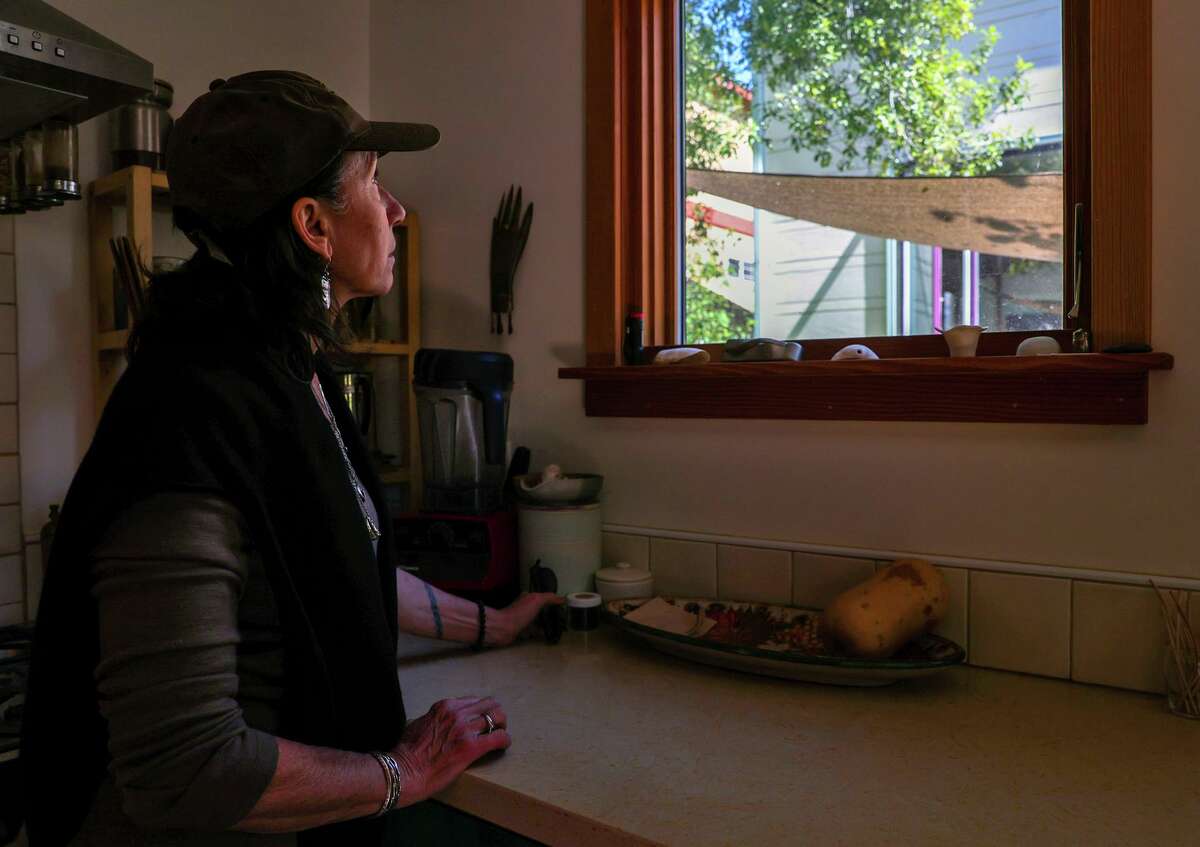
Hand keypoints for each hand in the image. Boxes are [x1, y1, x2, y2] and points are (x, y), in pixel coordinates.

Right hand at [391, 697, 509, 803]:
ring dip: (501, 726)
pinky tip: (503, 746)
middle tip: (496, 726)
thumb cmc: (407, 752)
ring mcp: (464, 729)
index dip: (480, 711)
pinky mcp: (471, 747)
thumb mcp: (419, 723)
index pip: (473, 701)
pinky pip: (498, 737)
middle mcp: (456, 713)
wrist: (403, 771)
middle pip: (489, 704)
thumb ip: (434, 719)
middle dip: (495, 714)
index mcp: (444, 707)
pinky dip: (504, 740)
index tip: (482, 720)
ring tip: (500, 735)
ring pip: (497, 717)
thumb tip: (439, 723)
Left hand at [492, 593, 563, 645]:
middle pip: (541, 610)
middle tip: (563, 619)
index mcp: (528, 598)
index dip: (553, 601)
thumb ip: (549, 598)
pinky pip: (534, 632)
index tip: (564, 607)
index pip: (544, 597)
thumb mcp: (536, 600)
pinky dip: (540, 633)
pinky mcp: (522, 631)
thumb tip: (563, 598)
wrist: (503, 628)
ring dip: (546, 624)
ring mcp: (523, 620)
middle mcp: (525, 608)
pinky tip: (548, 636)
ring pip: (538, 621)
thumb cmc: (520, 613)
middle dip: (551, 614)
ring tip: (558, 629)